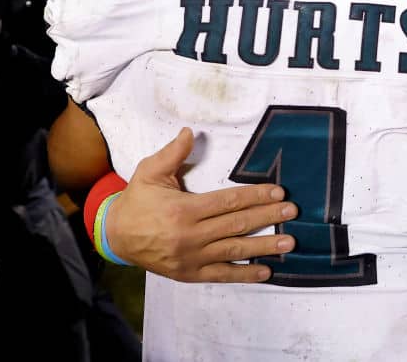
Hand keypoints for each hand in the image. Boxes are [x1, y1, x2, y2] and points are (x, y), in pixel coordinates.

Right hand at [107, 127, 297, 282]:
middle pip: (236, 224)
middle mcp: (190, 235)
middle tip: (291, 212)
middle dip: (267, 217)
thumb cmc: (136, 201)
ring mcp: (191, 257)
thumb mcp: (149, 171)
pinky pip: (221, 274)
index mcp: (184, 209)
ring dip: (263, 246)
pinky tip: (266, 270)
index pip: (228, 201)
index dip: (255, 196)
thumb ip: (172, 153)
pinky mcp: (189, 273)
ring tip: (288, 241)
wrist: (114, 236)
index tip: (278, 192)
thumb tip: (190, 131)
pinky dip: (244, 273)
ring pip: (233, 250)